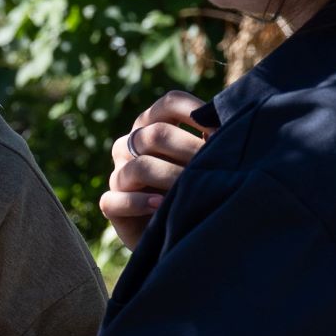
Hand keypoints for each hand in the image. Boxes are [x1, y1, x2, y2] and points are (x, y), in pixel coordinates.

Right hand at [100, 89, 214, 250]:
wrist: (179, 231)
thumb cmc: (194, 190)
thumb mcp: (205, 163)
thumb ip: (212, 141)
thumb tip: (223, 127)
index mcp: (153, 125)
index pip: (169, 104)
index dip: (195, 112)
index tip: (223, 130)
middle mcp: (130, 145)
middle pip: (155, 134)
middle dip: (189, 149)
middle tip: (215, 166)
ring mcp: (119, 174)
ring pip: (139, 167)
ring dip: (171, 177)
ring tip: (193, 189)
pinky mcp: (112, 204)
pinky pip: (116, 199)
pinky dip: (138, 203)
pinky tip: (161, 206)